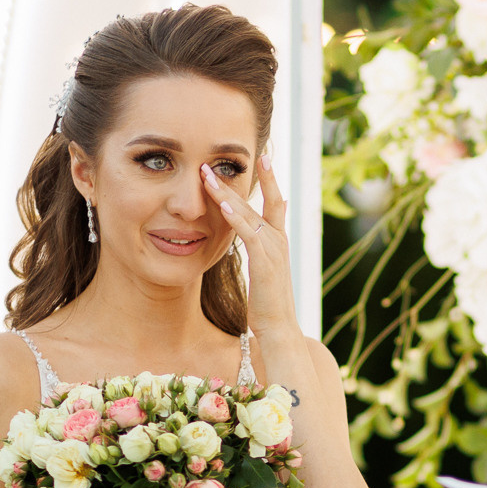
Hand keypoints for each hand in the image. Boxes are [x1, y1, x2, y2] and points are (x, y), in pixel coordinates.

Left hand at [203, 157, 293, 336]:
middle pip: (255, 201)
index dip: (266, 179)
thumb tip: (249, 240)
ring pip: (247, 212)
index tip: (256, 159)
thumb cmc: (267, 305)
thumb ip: (258, 251)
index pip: (273, 201)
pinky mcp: (264, 260)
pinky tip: (220, 203)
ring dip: (225, 192)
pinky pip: (247, 232)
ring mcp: (273, 248)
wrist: (279, 328)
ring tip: (206, 174)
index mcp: (278, 241)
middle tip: (211, 162)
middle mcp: (278, 239)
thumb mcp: (263, 272)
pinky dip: (234, 216)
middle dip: (232, 181)